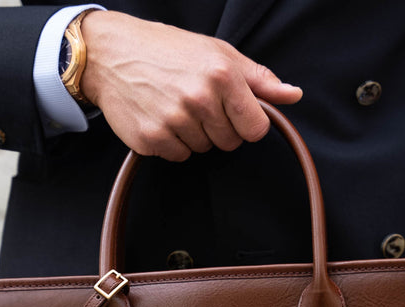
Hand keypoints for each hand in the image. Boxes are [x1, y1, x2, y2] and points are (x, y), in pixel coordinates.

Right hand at [79, 11, 302, 160]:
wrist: (111, 54)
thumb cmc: (168, 51)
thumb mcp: (219, 54)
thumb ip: (259, 79)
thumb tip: (294, 95)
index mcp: (222, 75)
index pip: (256, 129)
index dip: (246, 123)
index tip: (231, 111)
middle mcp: (199, 98)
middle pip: (230, 143)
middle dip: (218, 128)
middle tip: (197, 103)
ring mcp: (174, 121)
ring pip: (204, 150)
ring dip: (194, 135)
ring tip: (176, 106)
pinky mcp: (152, 138)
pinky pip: (178, 156)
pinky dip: (172, 143)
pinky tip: (161, 117)